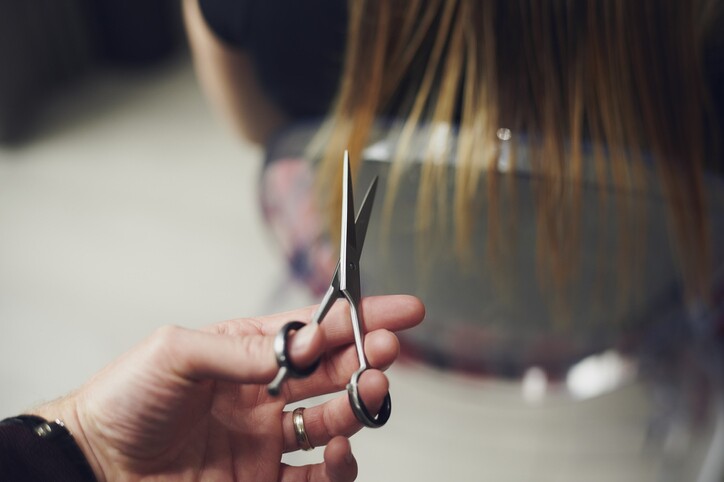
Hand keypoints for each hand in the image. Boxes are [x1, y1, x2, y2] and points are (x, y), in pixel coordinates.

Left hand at [34, 295, 423, 481]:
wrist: (95, 465)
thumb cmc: (125, 399)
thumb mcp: (176, 353)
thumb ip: (240, 348)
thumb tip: (298, 345)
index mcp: (247, 352)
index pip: (314, 331)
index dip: (360, 318)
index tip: (402, 311)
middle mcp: (264, 393)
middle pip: (332, 373)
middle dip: (366, 359)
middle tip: (387, 353)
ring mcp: (266, 439)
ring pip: (333, 421)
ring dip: (359, 407)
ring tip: (370, 394)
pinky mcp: (263, 479)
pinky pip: (316, 476)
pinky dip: (338, 466)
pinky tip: (339, 451)